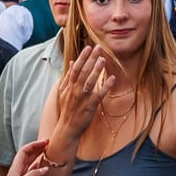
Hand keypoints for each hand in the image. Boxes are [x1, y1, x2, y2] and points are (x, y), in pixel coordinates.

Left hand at [0, 139, 53, 175]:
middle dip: (37, 148)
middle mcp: (17, 172)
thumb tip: (45, 168)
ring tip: (47, 152)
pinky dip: (38, 168)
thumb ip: (32, 175)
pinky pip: (32, 173)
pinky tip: (44, 168)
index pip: (24, 151)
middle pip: (27, 155)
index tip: (45, 142)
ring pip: (30, 163)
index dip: (34, 145)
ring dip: (38, 156)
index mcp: (15, 169)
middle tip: (48, 144)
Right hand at [38, 45, 117, 161]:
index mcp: (69, 86)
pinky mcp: (90, 106)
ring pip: (90, 82)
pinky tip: (112, 78)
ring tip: (103, 59)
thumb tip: (71, 61)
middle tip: (99, 48)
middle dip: (91, 59)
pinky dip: (105, 86)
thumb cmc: (67, 109)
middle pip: (83, 72)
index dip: (82, 57)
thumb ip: (68, 76)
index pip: (75, 68)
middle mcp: (75, 90)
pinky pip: (99, 95)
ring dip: (96, 70)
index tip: (88, 48)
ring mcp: (82, 98)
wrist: (67, 128)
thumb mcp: (63, 92)